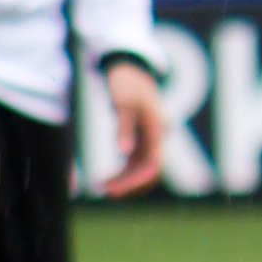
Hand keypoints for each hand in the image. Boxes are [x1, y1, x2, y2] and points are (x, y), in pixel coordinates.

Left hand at [100, 60, 170, 197]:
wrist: (130, 68)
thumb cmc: (127, 83)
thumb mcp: (123, 103)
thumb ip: (123, 127)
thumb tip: (123, 153)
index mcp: (157, 130)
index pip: (153, 163)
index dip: (137, 179)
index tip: (118, 188)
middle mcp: (156, 138)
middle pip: (150, 170)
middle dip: (131, 184)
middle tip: (107, 192)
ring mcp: (149, 139)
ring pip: (142, 169)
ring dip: (126, 181)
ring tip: (104, 188)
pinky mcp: (140, 139)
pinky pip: (135, 162)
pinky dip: (123, 172)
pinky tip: (107, 178)